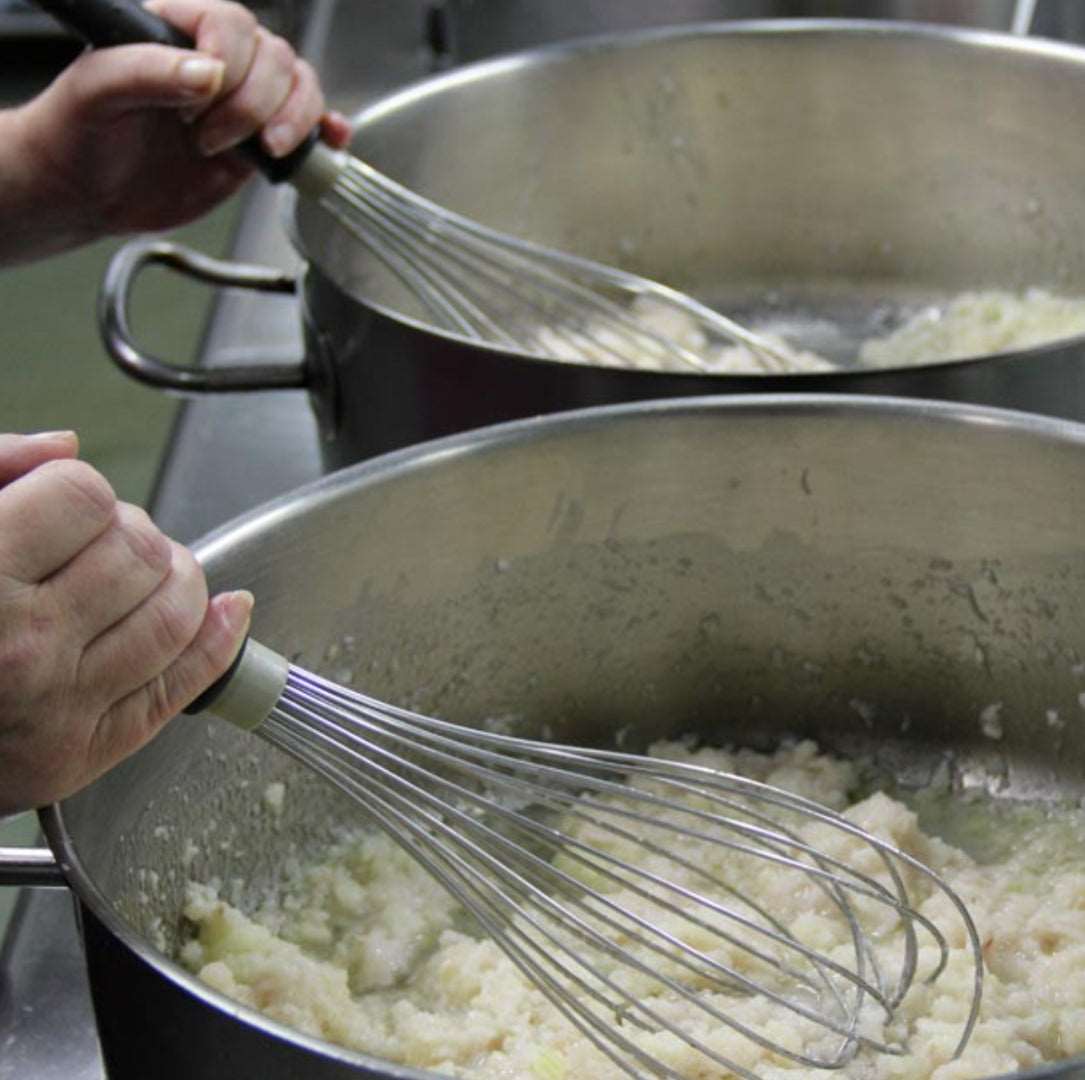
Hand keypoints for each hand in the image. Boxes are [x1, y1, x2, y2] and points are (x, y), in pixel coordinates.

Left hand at [0, 0, 351, 262]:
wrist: (84, 192)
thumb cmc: (76, 133)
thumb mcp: (94, 93)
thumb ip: (146, 71)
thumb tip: (210, 72)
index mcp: (174, 30)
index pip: (227, 22)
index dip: (229, 59)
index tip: (201, 101)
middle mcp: (214, 60)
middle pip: (273, 57)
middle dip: (253, 104)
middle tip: (207, 139)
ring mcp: (241, 103)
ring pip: (298, 86)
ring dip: (294, 119)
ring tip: (264, 149)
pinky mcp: (257, 145)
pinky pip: (307, 127)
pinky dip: (325, 132)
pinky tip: (328, 140)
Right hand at [0, 432, 250, 813]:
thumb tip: (64, 448)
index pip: (83, 496)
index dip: (75, 489)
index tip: (58, 502)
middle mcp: (20, 646)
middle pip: (139, 548)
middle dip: (127, 530)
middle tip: (99, 541)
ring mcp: (58, 706)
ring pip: (175, 610)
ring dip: (175, 575)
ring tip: (147, 571)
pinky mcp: (81, 752)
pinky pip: (182, 685)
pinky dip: (219, 639)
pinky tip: (227, 609)